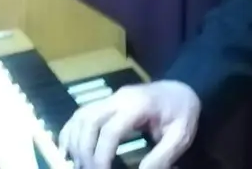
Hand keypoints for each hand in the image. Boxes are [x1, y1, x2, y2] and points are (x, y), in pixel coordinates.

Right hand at [58, 80, 200, 168]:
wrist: (183, 90)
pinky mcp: (106, 102)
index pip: (110, 130)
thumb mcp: (180, 137)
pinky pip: (81, 113)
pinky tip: (68, 149)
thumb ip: (161, 157)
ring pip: (81, 115)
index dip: (101, 155)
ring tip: (78, 164)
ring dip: (75, 141)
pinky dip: (71, 131)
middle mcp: (119, 98)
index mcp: (139, 105)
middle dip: (84, 150)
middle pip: (89, 120)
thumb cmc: (183, 113)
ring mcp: (111, 98)